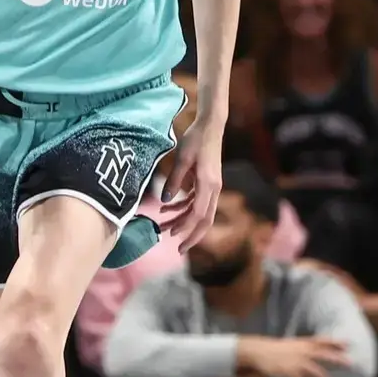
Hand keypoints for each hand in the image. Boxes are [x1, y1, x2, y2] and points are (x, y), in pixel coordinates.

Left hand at [160, 122, 223, 254]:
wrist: (211, 126)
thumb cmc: (196, 139)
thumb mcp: (182, 159)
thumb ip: (174, 181)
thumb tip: (164, 201)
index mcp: (208, 184)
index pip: (198, 214)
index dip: (186, 228)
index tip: (174, 239)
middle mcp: (214, 189)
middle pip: (205, 220)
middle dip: (191, 236)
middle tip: (178, 250)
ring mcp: (212, 187)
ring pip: (199, 212)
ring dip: (182, 221)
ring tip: (163, 228)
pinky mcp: (207, 183)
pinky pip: (196, 201)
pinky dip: (183, 207)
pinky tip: (165, 208)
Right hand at [238, 336, 348, 376]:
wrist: (260, 351)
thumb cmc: (278, 348)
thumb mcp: (293, 344)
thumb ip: (306, 346)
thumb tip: (316, 350)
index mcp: (304, 343)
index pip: (323, 341)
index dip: (336, 342)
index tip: (348, 344)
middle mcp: (303, 351)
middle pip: (324, 354)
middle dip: (338, 359)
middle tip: (350, 364)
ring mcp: (298, 361)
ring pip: (316, 371)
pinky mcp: (290, 371)